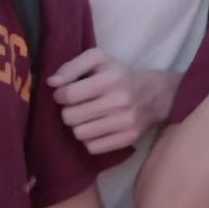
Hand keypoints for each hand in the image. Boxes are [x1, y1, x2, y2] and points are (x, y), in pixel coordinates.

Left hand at [48, 50, 175, 153]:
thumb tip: (52, 83)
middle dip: (69, 111)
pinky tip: (98, 129)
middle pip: (70, 117)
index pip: (68, 95)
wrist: (156, 94)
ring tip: (88, 117)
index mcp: (112, 78)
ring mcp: (126, 122)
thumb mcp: (98, 59)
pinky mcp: (128, 138)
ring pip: (79, 134)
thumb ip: (72, 66)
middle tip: (79, 106)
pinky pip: (93, 147)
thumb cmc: (120, 74)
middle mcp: (120, 101)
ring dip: (79, 126)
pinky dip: (91, 139)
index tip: (67, 93)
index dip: (60, 95)